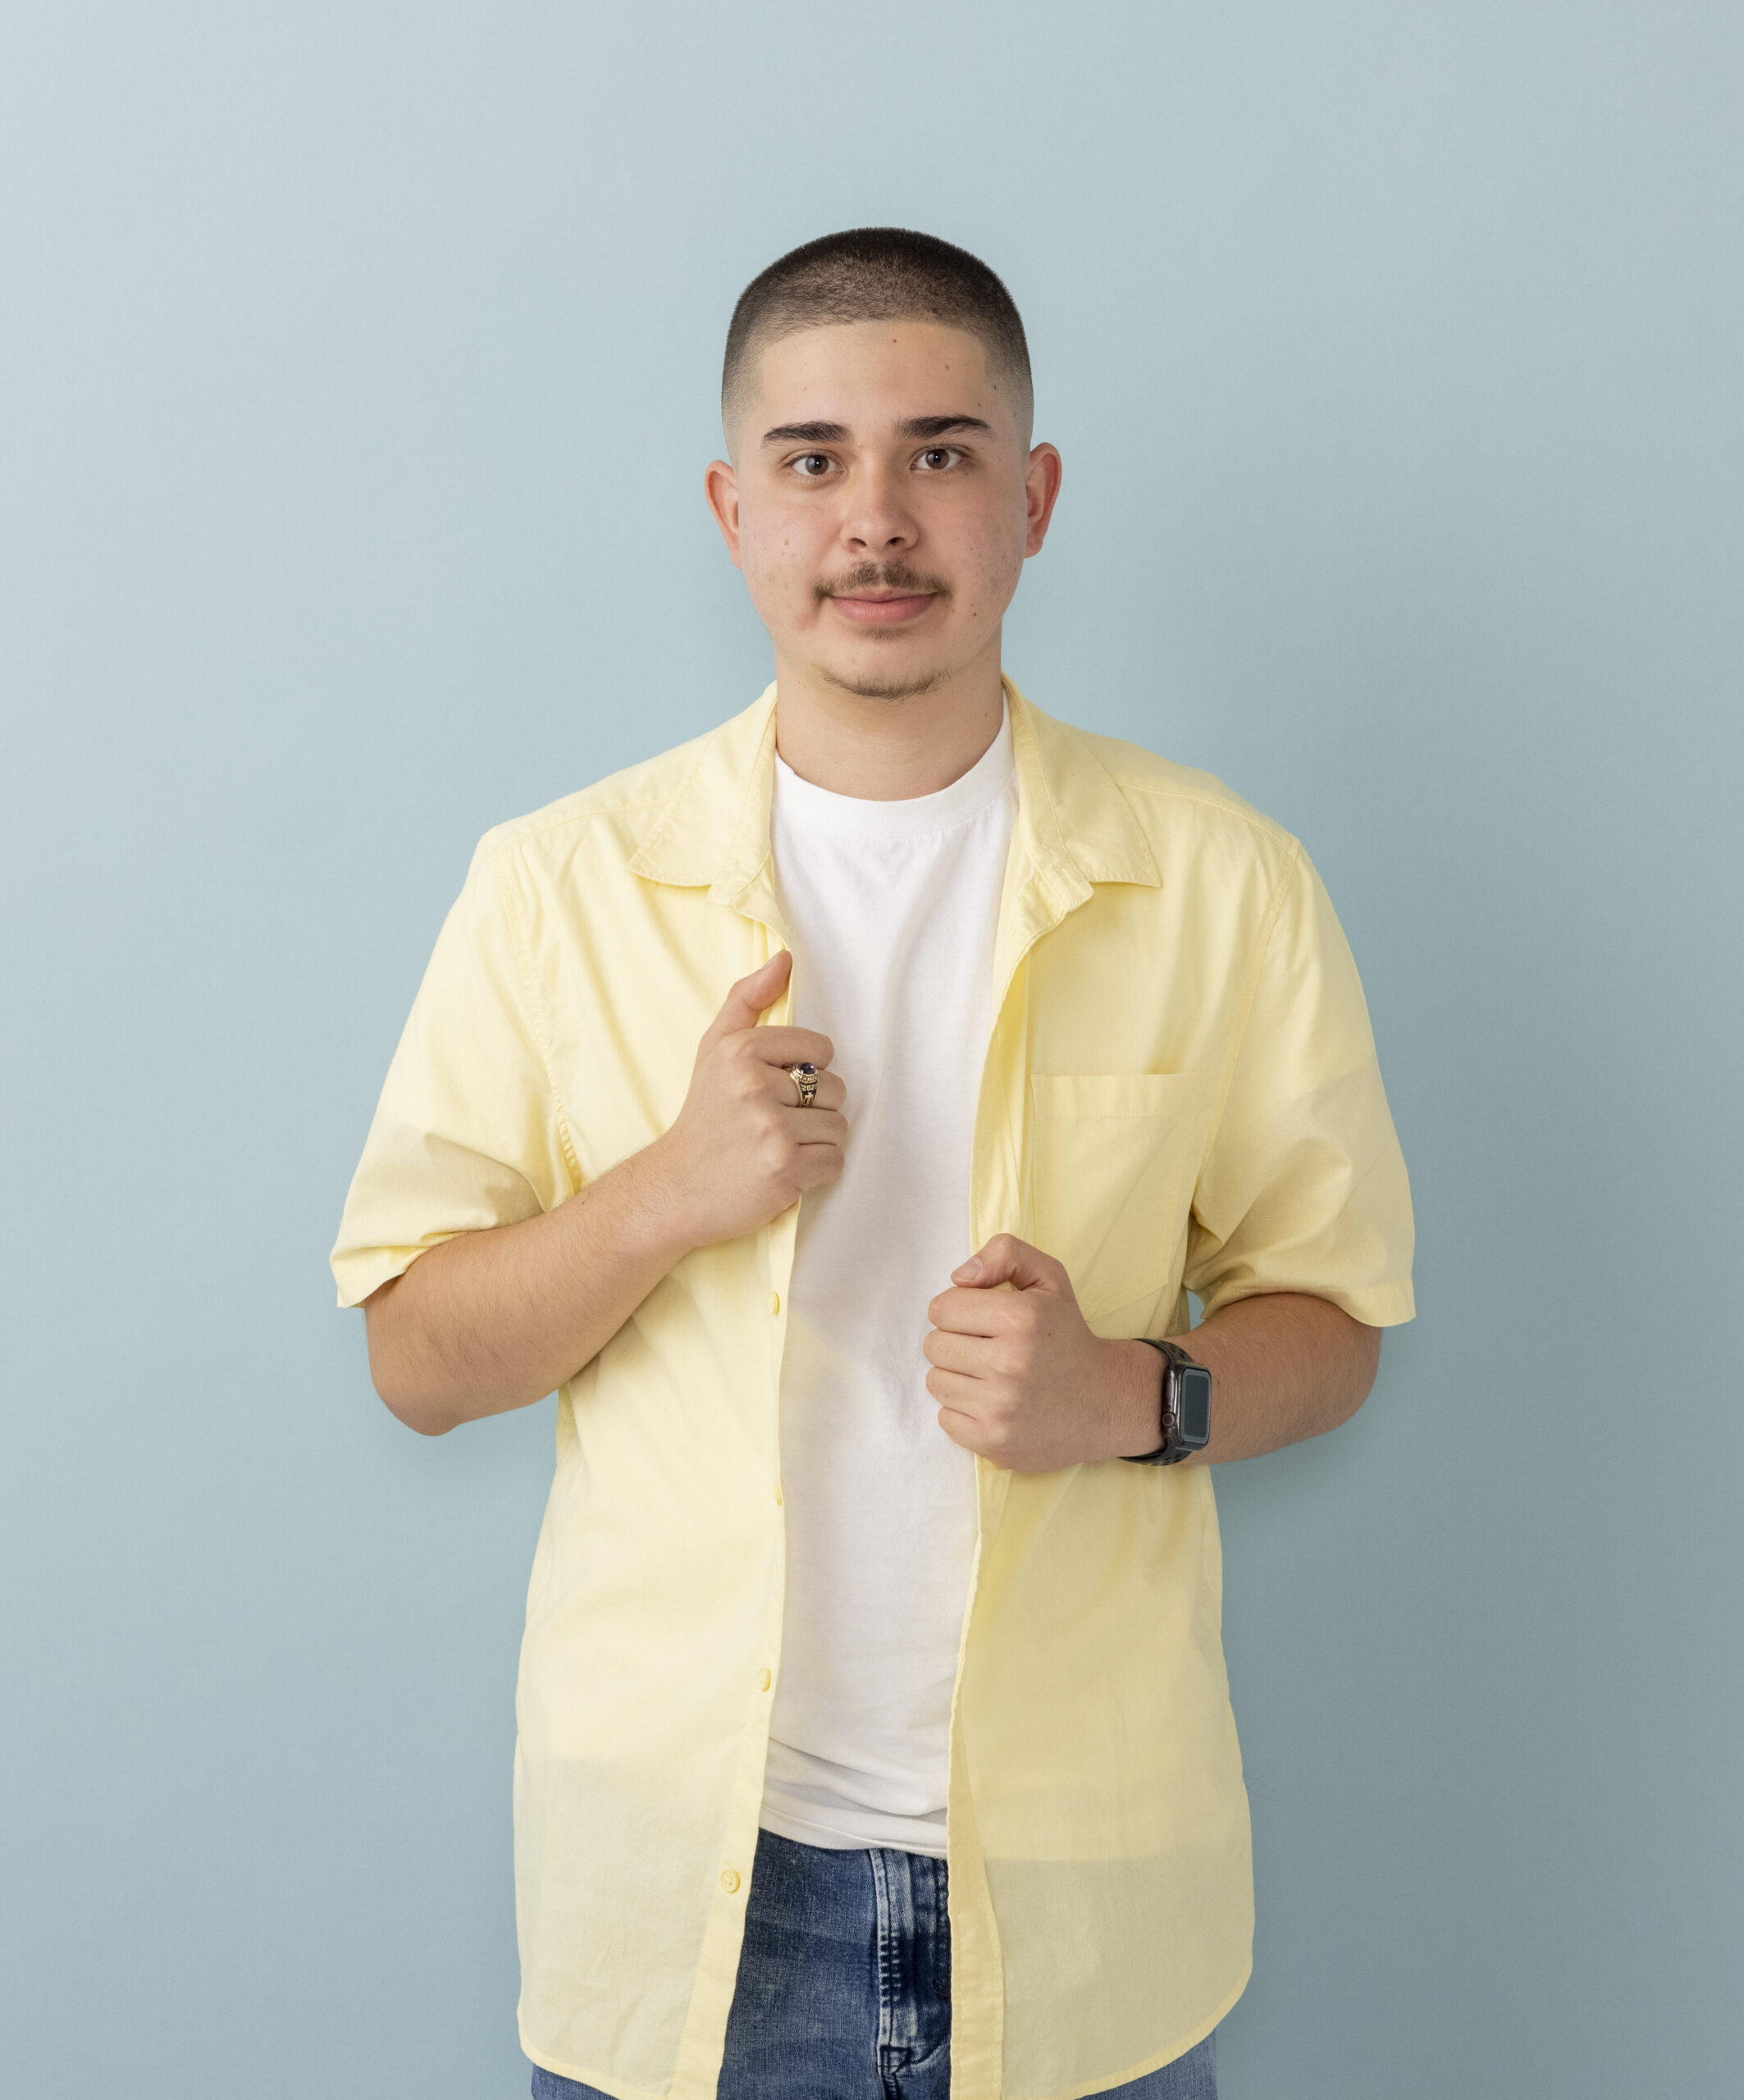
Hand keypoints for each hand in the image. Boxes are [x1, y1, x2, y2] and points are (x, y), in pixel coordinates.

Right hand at [646, 950, 847, 1249]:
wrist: (675, 1188)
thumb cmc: (703, 1117)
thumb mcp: (714, 1050)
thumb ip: (747, 1000)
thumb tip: (783, 959)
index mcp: (740, 1050)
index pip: (822, 1049)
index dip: (806, 1072)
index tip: (775, 1091)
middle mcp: (755, 1086)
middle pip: (835, 1089)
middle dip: (813, 1110)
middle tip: (774, 1124)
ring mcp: (771, 1130)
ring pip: (838, 1127)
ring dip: (816, 1142)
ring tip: (779, 1147)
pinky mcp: (785, 1169)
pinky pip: (835, 1161)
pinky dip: (817, 1171)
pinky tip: (785, 1170)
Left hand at [923, 1234, 1161, 1472]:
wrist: (1104, 1403)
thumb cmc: (1066, 1335)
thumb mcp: (1049, 1278)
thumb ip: (1005, 1254)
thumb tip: (958, 1276)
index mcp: (1019, 1318)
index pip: (942, 1308)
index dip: (959, 1310)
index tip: (982, 1320)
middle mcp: (1008, 1363)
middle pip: (933, 1345)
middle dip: (956, 1343)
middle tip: (988, 1348)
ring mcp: (999, 1407)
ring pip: (936, 1381)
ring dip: (958, 1377)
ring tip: (992, 1376)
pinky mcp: (992, 1440)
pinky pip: (945, 1417)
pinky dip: (963, 1410)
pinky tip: (994, 1403)